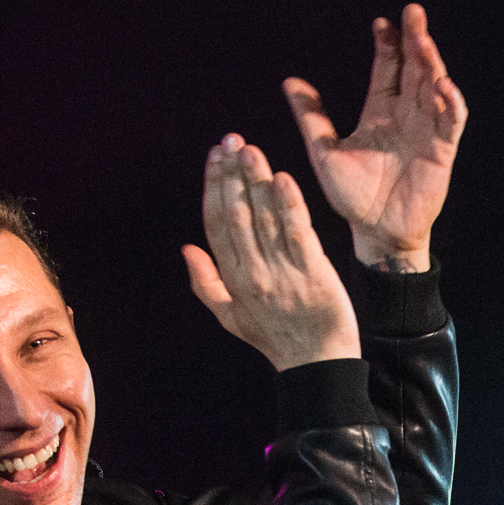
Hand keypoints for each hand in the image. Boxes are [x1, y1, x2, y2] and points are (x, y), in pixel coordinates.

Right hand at [182, 135, 360, 369]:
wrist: (318, 364)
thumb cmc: (275, 338)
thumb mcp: (231, 317)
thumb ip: (206, 283)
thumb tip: (186, 246)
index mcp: (233, 279)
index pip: (216, 225)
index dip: (213, 188)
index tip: (214, 156)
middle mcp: (254, 274)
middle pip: (236, 216)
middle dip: (231, 175)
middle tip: (230, 141)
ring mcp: (283, 274)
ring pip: (264, 220)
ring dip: (256, 181)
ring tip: (250, 150)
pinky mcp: (313, 274)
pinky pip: (297, 234)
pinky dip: (288, 206)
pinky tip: (282, 179)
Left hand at [284, 3, 467, 271]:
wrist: (375, 232)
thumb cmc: (351, 197)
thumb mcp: (324, 152)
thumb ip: (311, 117)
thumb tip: (290, 82)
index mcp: (379, 112)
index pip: (388, 69)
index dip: (387, 45)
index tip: (381, 22)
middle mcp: (405, 116)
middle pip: (415, 69)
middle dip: (415, 40)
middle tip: (413, 12)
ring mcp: (426, 131)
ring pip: (435, 88)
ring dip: (433, 63)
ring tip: (425, 41)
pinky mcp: (442, 151)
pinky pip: (451, 121)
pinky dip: (451, 103)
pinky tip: (444, 85)